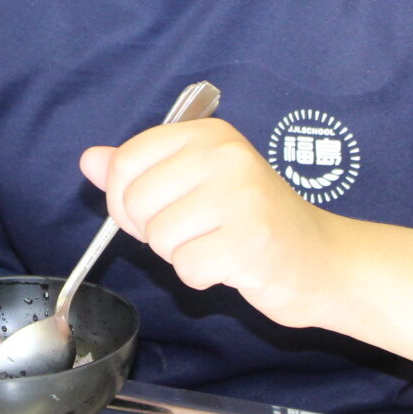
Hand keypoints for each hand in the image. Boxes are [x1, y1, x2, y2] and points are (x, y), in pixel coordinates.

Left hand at [79, 118, 340, 329]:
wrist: (323, 261)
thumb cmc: (255, 222)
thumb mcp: (197, 182)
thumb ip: (141, 169)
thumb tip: (89, 159)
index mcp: (209, 135)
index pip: (126, 160)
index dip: (124, 199)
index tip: (153, 211)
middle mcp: (225, 156)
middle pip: (136, 201)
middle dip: (154, 231)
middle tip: (195, 232)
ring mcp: (240, 197)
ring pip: (159, 238)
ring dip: (180, 255)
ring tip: (217, 245)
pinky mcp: (249, 241)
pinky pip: (186, 268)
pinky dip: (201, 278)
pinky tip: (231, 265)